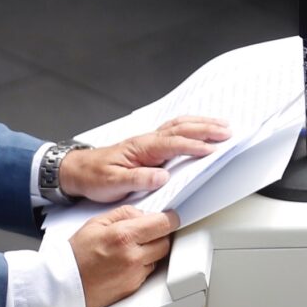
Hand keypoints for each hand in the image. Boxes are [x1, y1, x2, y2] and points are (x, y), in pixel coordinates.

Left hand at [57, 117, 232, 203]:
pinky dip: (192, 126)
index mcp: (141, 148)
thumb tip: (161, 176)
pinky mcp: (150, 146)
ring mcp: (149, 141)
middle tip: (227, 131)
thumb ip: (137, 179)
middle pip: (182, 128)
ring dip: (202, 123)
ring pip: (180, 126)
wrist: (78, 171)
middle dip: (206, 128)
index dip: (193, 146)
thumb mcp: (112, 183)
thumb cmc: (95, 176)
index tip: (211, 150)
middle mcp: (148, 141)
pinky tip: (200, 127)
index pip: (173, 144)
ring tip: (222, 125)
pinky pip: (176, 131)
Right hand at [71, 207, 179, 306]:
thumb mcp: (97, 222)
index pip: (163, 224)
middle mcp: (132, 256)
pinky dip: (143, 265)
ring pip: (158, 258)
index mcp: (124, 235)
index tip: (169, 217)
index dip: (170, 219)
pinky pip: (148, 272)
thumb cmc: (76, 253)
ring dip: (153, 251)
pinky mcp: (132, 288)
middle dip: (161, 235)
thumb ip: (125, 213)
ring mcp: (134, 275)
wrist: (63, 284)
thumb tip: (145, 214)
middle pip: (165, 242)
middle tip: (150, 232)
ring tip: (134, 248)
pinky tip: (128, 262)